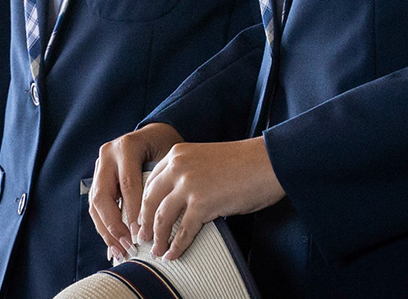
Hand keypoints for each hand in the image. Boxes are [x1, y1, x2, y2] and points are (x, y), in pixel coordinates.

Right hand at [90, 123, 182, 258]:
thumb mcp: (167, 158)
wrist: (155, 132)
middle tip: (128, 246)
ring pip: (95, 203)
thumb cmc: (165, 146)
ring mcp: (100, 165)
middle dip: (114, 226)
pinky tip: (113, 244)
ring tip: (119, 251)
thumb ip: (158, 184)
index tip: (140, 235)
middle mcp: (108, 154)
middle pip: (103, 195)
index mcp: (126, 146)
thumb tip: (156, 221)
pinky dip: (104, 226)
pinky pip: (96, 205)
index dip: (132, 211)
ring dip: (106, 230)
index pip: (127, 184)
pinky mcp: (97, 176)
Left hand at [137, 137, 285, 259]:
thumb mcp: (204, 158)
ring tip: (156, 250)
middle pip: (149, 199)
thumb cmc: (242, 162)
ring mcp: (188, 185)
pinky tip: (173, 254)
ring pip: (162, 217)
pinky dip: (176, 246)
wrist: (265, 162)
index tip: (142, 217)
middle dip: (144, 222)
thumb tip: (177, 199)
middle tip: (142, 237)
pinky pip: (183, 231)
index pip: (150, 180)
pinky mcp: (202, 204)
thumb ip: (187, 173)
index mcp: (177, 153)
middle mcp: (178, 167)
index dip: (143, 202)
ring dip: (157, 237)